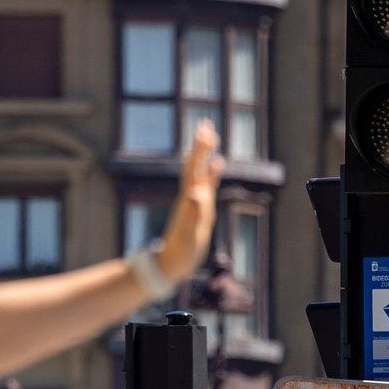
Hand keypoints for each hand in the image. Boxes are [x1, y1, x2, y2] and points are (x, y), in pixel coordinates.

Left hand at [154, 119, 223, 283]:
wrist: (170, 264)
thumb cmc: (180, 253)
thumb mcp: (188, 235)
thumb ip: (192, 215)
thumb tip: (195, 194)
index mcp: (189, 200)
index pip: (194, 170)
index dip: (199, 152)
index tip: (204, 132)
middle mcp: (191, 197)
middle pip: (195, 166)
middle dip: (200, 145)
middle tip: (205, 124)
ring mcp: (195, 202)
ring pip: (201, 172)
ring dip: (205, 154)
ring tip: (212, 136)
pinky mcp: (199, 209)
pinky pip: (208, 185)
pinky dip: (213, 173)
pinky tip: (218, 163)